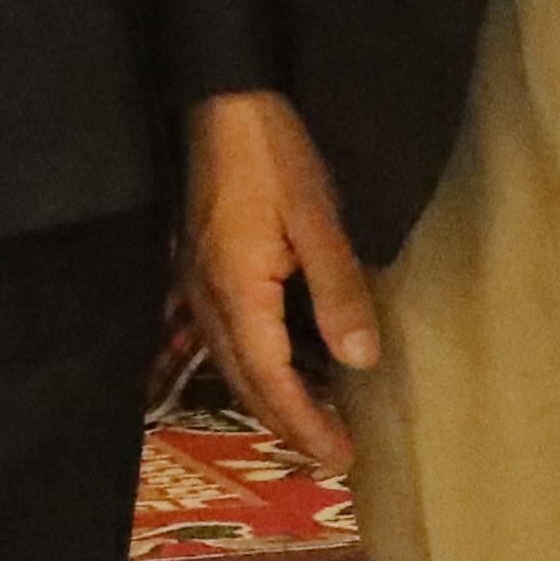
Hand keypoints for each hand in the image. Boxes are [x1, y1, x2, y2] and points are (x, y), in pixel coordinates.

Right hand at [178, 91, 376, 474]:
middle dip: (286, 423)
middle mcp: (209, 300)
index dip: (305, 422)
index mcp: (238, 294)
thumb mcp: (317, 220)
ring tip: (308, 422)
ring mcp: (198, 285)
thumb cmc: (274, 157)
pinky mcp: (201, 267)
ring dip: (268, 399)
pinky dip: (252, 367)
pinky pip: (224, 338)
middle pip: (245, 382)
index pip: (272, 380)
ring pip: (230, 363)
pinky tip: (275, 367)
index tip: (339, 457)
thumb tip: (361, 361)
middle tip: (329, 456)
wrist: (223, 103)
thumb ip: (338, 292)